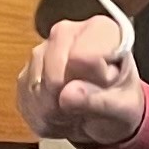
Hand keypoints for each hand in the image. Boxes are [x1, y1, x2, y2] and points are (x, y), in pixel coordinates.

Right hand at [15, 16, 144, 148]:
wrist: (107, 116)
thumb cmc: (120, 101)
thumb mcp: (122, 106)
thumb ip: (99, 100)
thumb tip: (68, 94)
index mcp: (100, 30)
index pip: (82, 56)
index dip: (91, 80)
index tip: (104, 85)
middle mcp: (67, 33)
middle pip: (53, 73)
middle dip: (67, 100)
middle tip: (87, 107)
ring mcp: (42, 51)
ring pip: (36, 89)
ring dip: (55, 112)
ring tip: (76, 110)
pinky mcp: (26, 74)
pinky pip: (26, 102)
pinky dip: (43, 118)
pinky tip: (62, 113)